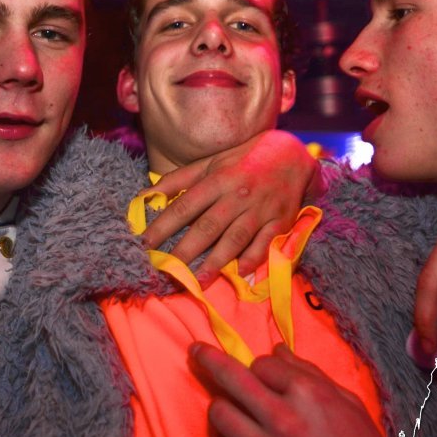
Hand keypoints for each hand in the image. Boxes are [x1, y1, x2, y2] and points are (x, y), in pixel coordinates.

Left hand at [141, 130, 322, 280]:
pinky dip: (253, 260)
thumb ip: (178, 179)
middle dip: (184, 250)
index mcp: (217, 179)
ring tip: (197, 282)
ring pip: (234, 239)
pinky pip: (264, 244)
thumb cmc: (244, 160)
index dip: (162, 226)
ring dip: (215, 262)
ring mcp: (260, 210)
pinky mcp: (280, 222)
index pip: (184, 206)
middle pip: (207, 227)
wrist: (292, 155)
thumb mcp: (210, 163)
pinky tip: (239, 275)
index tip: (144, 244)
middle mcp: (237, 195)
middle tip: (165, 270)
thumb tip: (147, 194)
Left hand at [191, 344, 436, 436]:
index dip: (261, 368)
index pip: (262, 364)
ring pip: (219, 415)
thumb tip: (277, 352)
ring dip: (223, 410)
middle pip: (230, 379)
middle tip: (197, 351)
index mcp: (311, 395)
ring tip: (234, 415)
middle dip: (208, 359)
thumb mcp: (349, 406)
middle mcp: (285, 420)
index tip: (261, 374)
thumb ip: (311, 375)